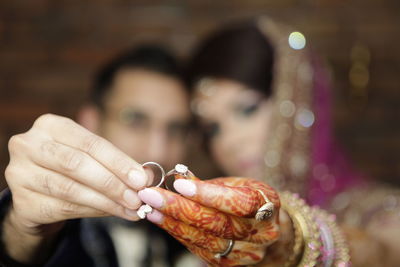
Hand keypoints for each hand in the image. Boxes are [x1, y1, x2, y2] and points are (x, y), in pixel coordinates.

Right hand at [4, 114, 149, 261]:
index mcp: (50, 125)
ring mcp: (20, 174)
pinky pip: (63, 208)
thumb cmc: (70, 169)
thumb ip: (115, 164)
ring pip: (71, 189)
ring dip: (107, 201)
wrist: (38, 193)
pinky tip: (111, 212)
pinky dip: (93, 211)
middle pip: (77, 164)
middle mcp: (28, 145)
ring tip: (130, 208)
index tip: (141, 179)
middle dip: (113, 183)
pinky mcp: (21, 202)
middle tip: (137, 198)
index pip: (90, 143)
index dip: (118, 162)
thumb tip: (146, 177)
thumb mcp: (91, 157)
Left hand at [138, 173, 280, 265]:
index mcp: (267, 205)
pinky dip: (179, 235)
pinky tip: (162, 222)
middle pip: (217, 223)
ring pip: (206, 240)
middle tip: (150, 195)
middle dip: (179, 208)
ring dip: (173, 224)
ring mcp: (247, 253)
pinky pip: (201, 251)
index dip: (207, 193)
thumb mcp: (236, 184)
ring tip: (150, 209)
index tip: (178, 183)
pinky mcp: (231, 264)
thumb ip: (209, 184)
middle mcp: (261, 233)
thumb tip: (178, 174)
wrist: (265, 229)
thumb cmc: (248, 200)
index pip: (237, 202)